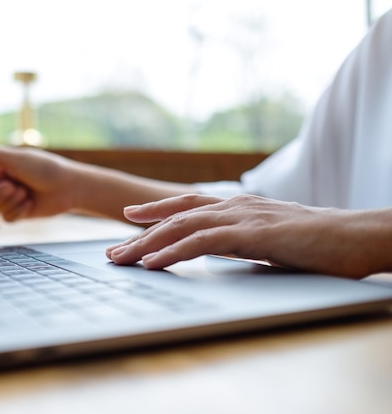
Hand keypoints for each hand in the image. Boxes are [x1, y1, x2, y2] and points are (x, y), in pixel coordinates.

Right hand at [0, 145, 76, 220]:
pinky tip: (30, 204)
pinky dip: (18, 212)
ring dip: (8, 202)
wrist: (69, 188)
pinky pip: (5, 219)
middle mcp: (0, 182)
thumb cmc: (45, 168)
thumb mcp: (16, 158)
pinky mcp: (17, 213)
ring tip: (25, 194)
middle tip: (15, 187)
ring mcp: (8, 199)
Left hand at [106, 194, 391, 277]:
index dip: (156, 210)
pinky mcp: (251, 234)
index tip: (130, 219)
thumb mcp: (271, 237)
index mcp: (238, 206)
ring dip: (146, 244)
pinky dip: (173, 252)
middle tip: (112, 251)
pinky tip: (152, 263)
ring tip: (120, 259)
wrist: (356, 235)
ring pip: (181, 227)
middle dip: (140, 234)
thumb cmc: (318, 241)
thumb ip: (243, 238)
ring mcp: (241, 217)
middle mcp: (233, 206)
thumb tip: (222, 249)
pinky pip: (202, 243)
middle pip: (175, 217)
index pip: (187, 205)